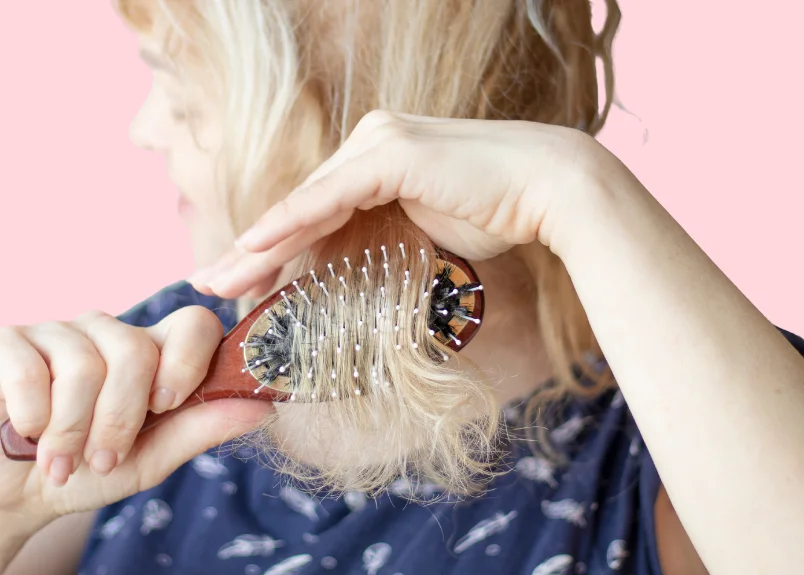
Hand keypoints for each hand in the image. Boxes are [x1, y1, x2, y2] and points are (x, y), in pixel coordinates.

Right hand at [0, 307, 271, 528]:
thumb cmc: (87, 470)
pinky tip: (28, 435)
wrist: (13, 493)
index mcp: (153, 354)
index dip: (188, 360)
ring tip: (63, 461)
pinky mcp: (10, 342)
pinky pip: (32, 368)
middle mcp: (109, 333)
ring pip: (86, 363)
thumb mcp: (151, 458)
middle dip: (121, 418)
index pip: (194, 323)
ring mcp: (58, 333)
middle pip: (137, 349)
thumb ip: (203, 428)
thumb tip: (267, 407)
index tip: (168, 405)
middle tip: (105, 458)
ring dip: (74, 430)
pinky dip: (35, 417)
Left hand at [187, 111, 607, 297]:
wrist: (548, 191)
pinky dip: (292, 222)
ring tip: (220, 279)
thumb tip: (359, 269)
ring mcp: (378, 142)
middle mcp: (369, 142)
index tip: (248, 281)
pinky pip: (330, 197)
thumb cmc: (496, 212)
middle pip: (300, 207)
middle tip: (212, 283)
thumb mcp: (424, 231)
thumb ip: (384, 237)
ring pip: (306, 204)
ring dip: (260, 244)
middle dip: (254, 250)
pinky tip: (255, 245)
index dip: (277, 247)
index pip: (314, 210)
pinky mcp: (391, 154)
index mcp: (376, 159)